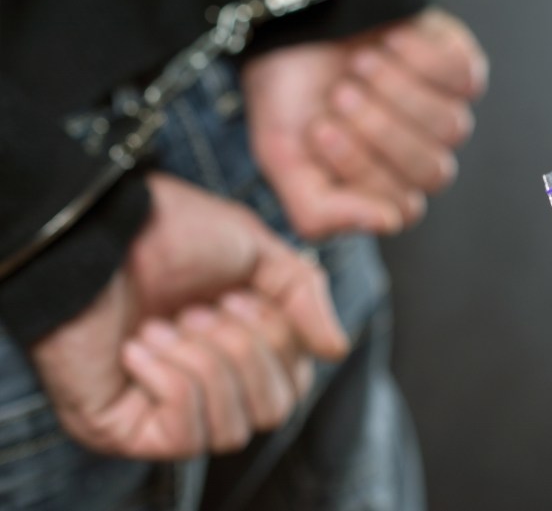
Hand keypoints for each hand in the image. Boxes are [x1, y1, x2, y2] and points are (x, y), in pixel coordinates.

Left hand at [30, 173, 344, 458]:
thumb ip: (304, 295)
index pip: (294, 383)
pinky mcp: (128, 429)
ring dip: (207, 364)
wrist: (99, 232)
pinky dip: (171, 380)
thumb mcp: (257, 249)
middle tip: (202, 310)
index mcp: (239, 347)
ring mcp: (167, 411)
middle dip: (244, 351)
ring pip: (234, 431)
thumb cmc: (168, 231)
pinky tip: (141, 344)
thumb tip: (336, 348)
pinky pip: (185, 435)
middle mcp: (208, 384)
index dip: (279, 342)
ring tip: (170, 324)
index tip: (238, 296)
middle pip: (274, 411)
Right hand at [242, 7, 486, 238]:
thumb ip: (318, 211)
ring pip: (452, 127)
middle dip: (381, 130)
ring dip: (399, 91)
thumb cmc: (289, 95)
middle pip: (434, 171)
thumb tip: (386, 223)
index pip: (401, 206)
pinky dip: (423, 58)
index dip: (362, 168)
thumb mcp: (280, 159)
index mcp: (383, 190)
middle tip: (340, 94)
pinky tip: (390, 42)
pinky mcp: (462, 69)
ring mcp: (445, 114)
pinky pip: (467, 79)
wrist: (293, 22)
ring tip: (360, 62)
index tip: (319, 129)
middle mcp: (421, 158)